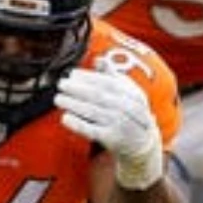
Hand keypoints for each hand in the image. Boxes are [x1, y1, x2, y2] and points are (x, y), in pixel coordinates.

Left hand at [55, 67, 162, 188]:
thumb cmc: (131, 113)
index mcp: (133, 94)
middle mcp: (129, 109)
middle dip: (78, 89)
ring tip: (58, 98)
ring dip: (73, 104)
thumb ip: (113, 76)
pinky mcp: (113, 140)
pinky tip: (65, 118)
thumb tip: (99, 59)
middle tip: (61, 84)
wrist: (144, 144)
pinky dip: (78, 124)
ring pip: (93, 112)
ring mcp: (121, 125)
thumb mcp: (128, 94)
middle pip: (99, 96)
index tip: (71, 74)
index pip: (108, 83)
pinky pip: (92, 131)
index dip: (88, 78)